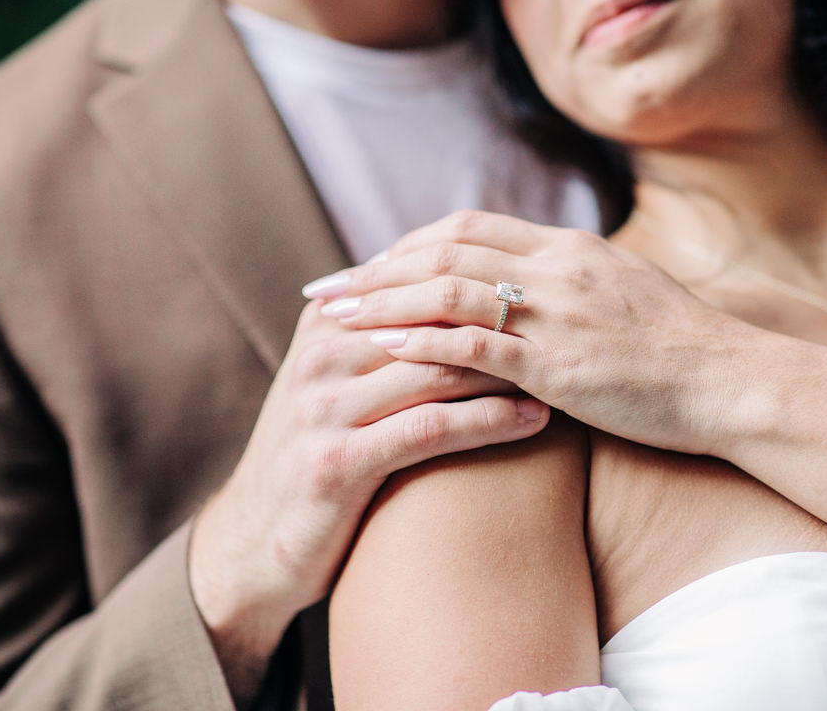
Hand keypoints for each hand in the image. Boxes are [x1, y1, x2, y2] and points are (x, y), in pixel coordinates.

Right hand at [188, 298, 549, 697]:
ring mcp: (324, 407)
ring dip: (512, 369)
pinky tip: (537, 420)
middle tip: (573, 327)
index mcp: (327, 323)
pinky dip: (491, 421)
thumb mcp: (337, 381)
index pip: (421, 284)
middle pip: (435, 320)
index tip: (550, 292)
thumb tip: (460, 292)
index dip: (490, 287)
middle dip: (508, 323)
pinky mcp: (337, 463)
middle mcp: (322, 356)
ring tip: (569, 372)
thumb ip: (383, 336)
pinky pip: (430, 428)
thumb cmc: (317, 455)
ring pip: (439, 369)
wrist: (252, 543)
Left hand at [305, 211, 765, 455]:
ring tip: (335, 316)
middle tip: (328, 287)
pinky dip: (422, 342)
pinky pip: (475, 344)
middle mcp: (555, 266)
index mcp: (568, 245)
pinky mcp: (558, 363)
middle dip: (378, 266)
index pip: (469, 225)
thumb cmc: (682, 347)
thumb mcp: (625, 290)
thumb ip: (572, 280)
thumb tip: (532, 283)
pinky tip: (383, 348)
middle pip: (444, 247)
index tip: (371, 263)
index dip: (410, 242)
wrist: (733, 380)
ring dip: (384, 300)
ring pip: (448, 289)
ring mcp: (556, 312)